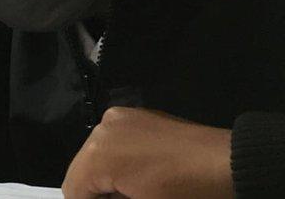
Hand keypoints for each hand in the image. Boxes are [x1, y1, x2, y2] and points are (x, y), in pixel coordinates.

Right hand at [62, 107, 232, 198]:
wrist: (233, 166)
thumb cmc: (187, 193)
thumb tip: (101, 197)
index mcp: (98, 154)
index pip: (73, 189)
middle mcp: (102, 128)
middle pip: (81, 170)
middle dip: (96, 192)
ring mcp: (119, 118)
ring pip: (95, 156)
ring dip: (106, 178)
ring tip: (133, 192)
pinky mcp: (136, 116)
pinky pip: (113, 142)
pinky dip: (118, 161)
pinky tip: (139, 176)